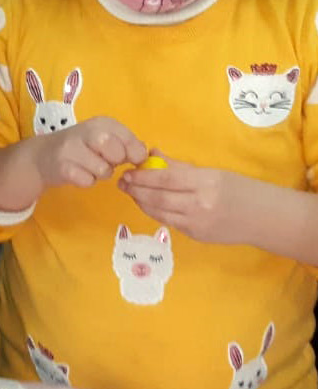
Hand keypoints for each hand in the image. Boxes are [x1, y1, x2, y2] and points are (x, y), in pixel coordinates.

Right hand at [26, 116, 147, 188]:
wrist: (42, 155)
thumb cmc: (81, 148)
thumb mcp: (104, 138)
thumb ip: (127, 145)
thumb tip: (143, 159)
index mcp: (103, 123)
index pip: (132, 142)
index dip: (133, 155)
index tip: (125, 157)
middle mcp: (88, 131)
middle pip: (118, 154)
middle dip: (114, 163)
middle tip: (102, 160)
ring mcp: (72, 148)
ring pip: (103, 170)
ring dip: (99, 174)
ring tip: (88, 167)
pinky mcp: (62, 166)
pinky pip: (87, 181)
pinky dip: (85, 181)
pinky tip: (77, 172)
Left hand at [119, 153, 252, 244]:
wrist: (266, 219)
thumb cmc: (241, 190)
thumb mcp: (213, 172)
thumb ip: (180, 166)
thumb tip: (152, 153)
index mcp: (206, 183)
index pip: (166, 178)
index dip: (143, 176)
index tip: (128, 172)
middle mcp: (199, 204)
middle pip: (157, 198)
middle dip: (135, 190)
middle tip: (122, 182)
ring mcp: (196, 223)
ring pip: (158, 212)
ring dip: (141, 202)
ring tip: (131, 192)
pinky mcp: (195, 236)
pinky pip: (169, 222)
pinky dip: (155, 212)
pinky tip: (148, 204)